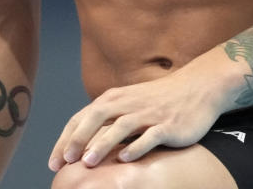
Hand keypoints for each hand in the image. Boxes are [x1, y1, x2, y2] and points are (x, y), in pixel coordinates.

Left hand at [48, 65, 227, 169]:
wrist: (198, 88)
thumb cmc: (159, 100)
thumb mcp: (128, 104)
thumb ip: (108, 120)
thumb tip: (82, 144)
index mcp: (115, 98)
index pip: (82, 118)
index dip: (66, 139)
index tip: (54, 162)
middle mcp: (128, 103)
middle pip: (96, 118)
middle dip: (78, 139)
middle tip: (65, 162)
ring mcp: (149, 113)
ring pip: (120, 126)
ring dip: (102, 144)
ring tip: (88, 163)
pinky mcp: (168, 124)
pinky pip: (149, 136)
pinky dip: (136, 146)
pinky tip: (124, 160)